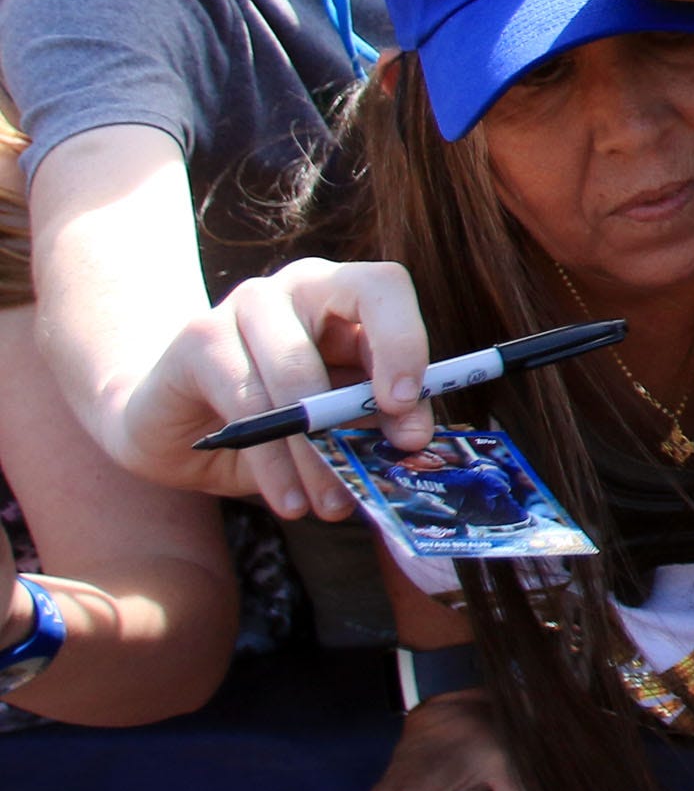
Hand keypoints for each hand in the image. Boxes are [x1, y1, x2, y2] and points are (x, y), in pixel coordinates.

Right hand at [123, 257, 435, 518]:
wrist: (181, 431)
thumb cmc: (278, 418)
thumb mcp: (340, 419)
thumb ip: (380, 417)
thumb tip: (415, 437)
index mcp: (344, 293)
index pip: (386, 288)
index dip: (404, 339)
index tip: (405, 404)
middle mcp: (300, 285)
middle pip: (354, 298)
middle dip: (371, 386)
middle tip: (389, 454)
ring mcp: (245, 304)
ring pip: (295, 372)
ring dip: (321, 449)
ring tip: (334, 505)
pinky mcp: (199, 339)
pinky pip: (248, 405)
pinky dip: (275, 462)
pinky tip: (289, 500)